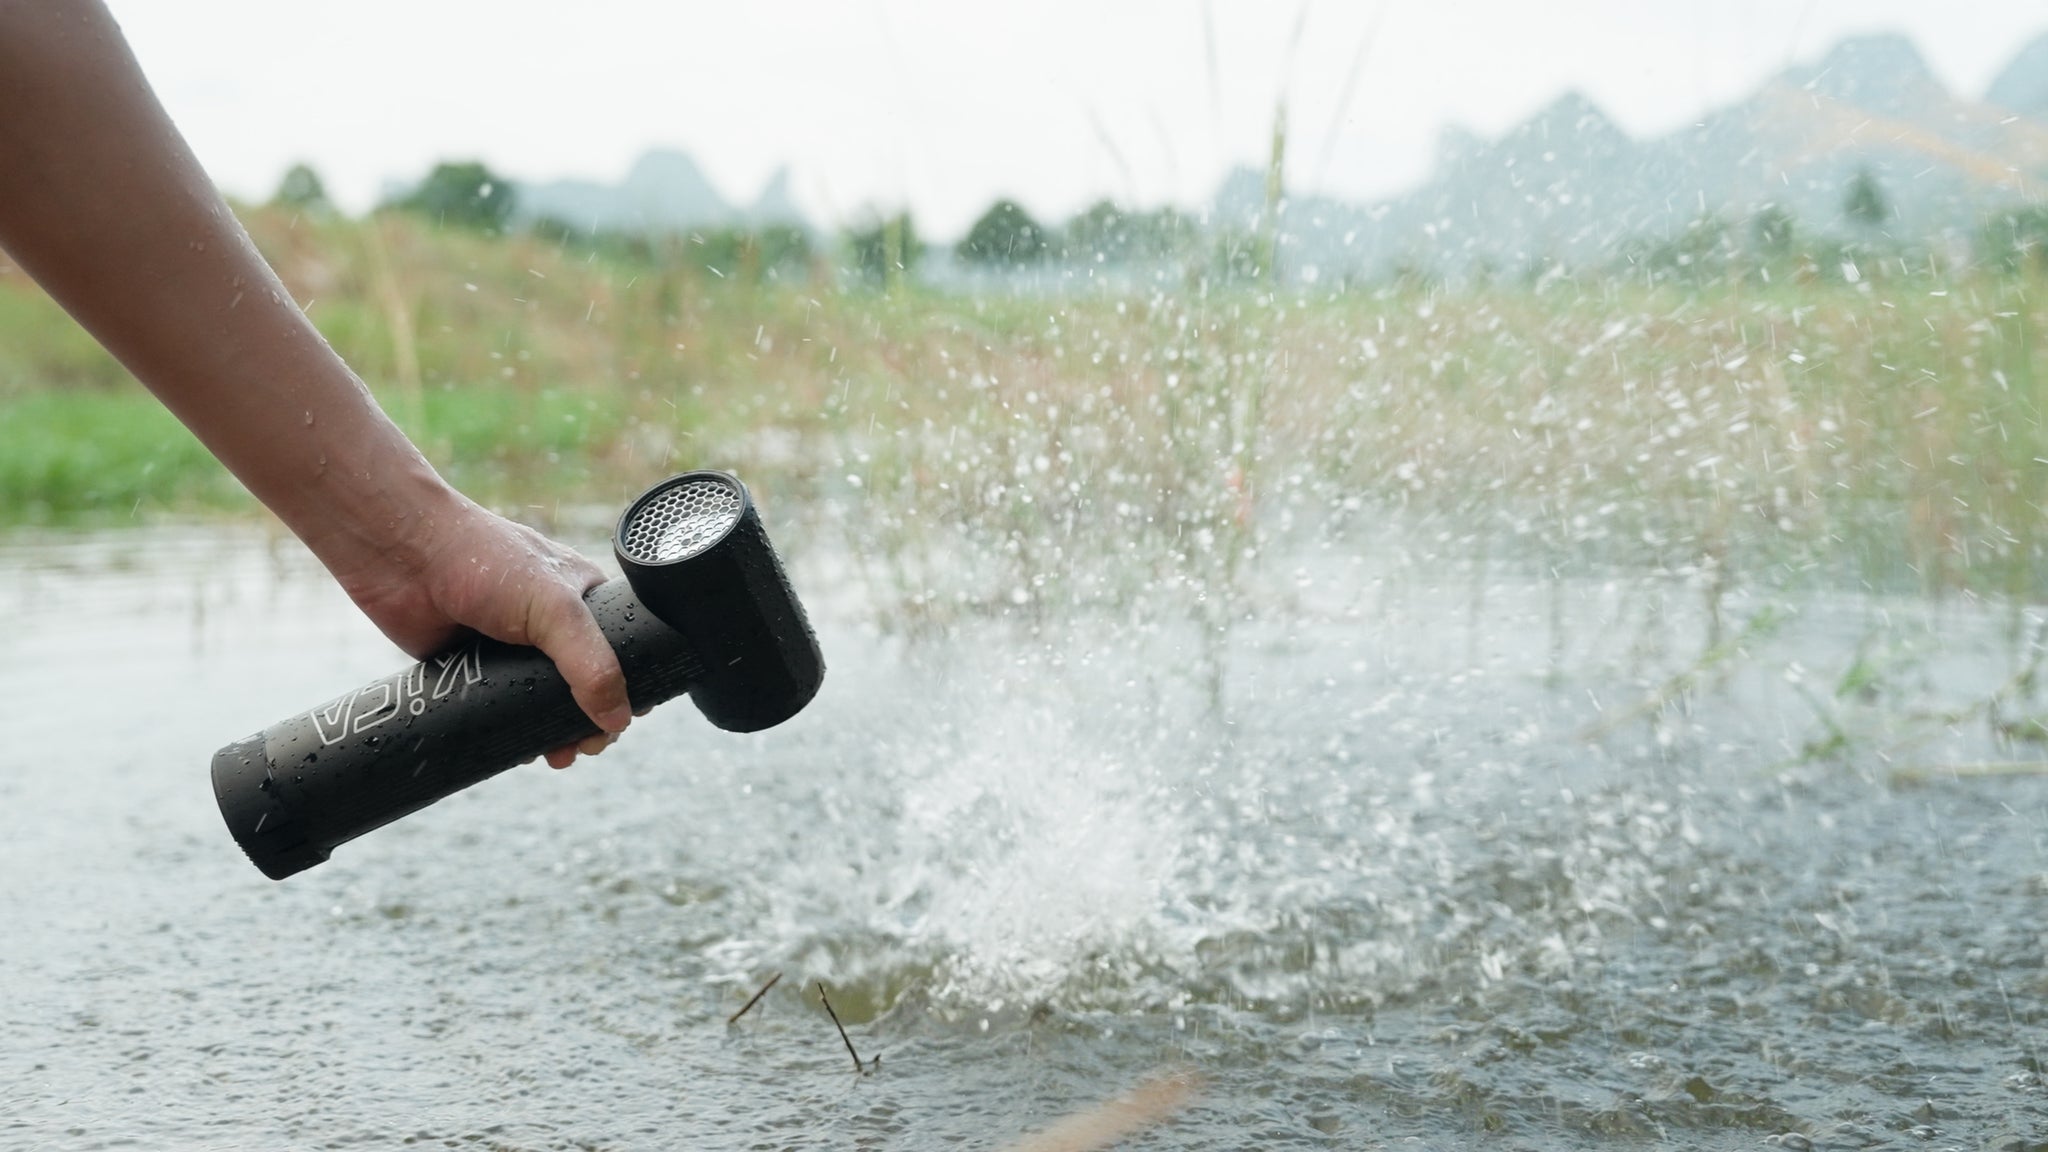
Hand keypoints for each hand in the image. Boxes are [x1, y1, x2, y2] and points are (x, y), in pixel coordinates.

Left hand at [324, 491, 632, 768]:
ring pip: (541, 702)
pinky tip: (518, 748)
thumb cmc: (483, 559)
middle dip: (588, 721)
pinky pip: (500, 709)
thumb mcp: (555, 609)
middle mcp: (550, 625)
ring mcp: (511, 648)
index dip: (627, 690)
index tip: (619, 722)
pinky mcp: (474, 667)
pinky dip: (511, 731)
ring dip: (552, 733)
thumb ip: (592, 664)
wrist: (404, 555)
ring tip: (556, 756)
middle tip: (584, 747)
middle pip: (583, 686)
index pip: (621, 653)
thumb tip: (619, 718)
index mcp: (584, 600)